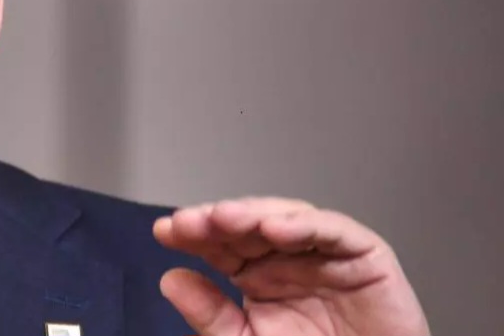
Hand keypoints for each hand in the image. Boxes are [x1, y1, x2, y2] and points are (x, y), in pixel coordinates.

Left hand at [153, 198, 429, 335]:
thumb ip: (211, 316)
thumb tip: (169, 279)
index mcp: (256, 275)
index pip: (220, 243)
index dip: (194, 233)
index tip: (165, 231)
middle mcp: (288, 258)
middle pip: (248, 225)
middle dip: (217, 220)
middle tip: (190, 222)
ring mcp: (325, 253)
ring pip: (287, 218)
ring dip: (255, 214)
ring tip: (224, 218)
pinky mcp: (365, 255)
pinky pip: (334, 231)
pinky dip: (306, 225)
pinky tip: (275, 228)